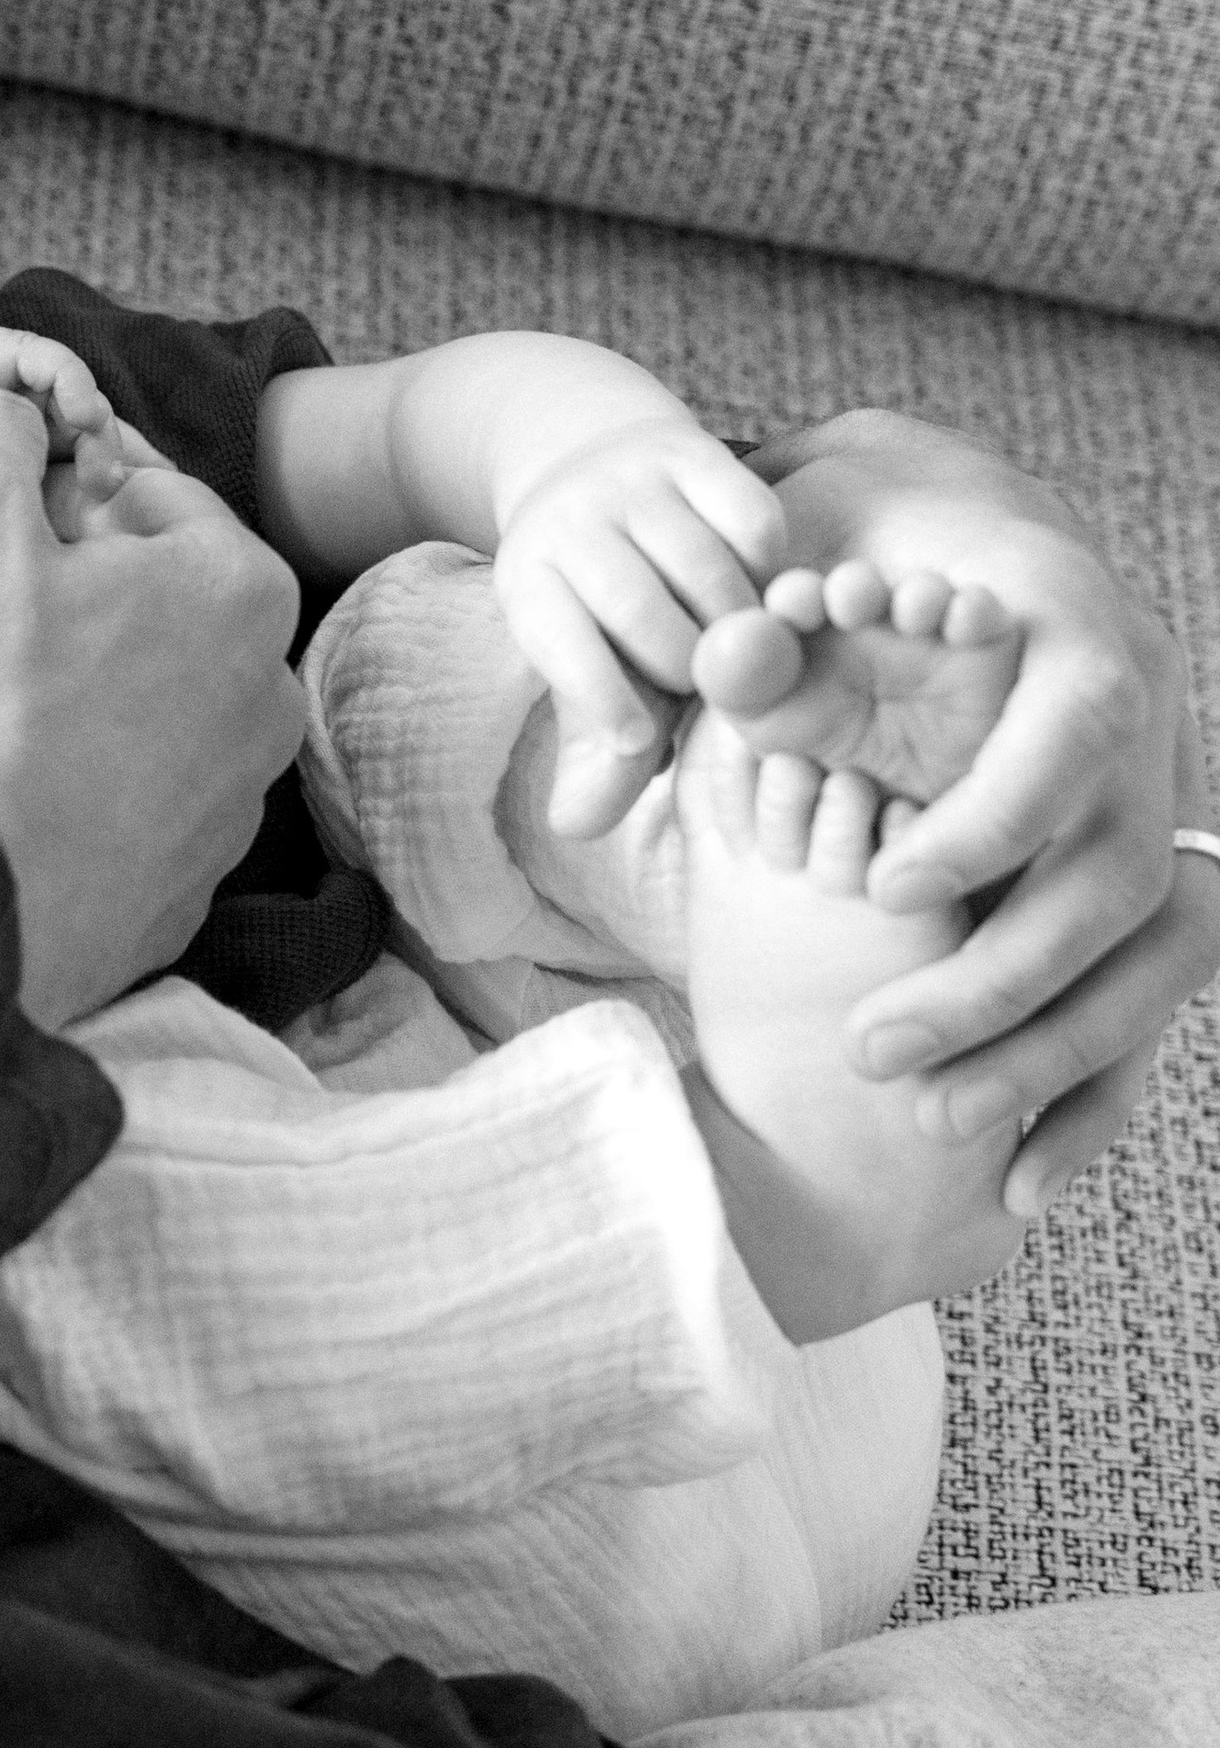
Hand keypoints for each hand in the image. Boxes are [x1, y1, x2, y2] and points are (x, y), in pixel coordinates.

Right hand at [0, 388, 303, 1027]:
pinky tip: (14, 785)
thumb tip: (7, 407)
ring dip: (85, 686)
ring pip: (153, 700)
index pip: (150, 493)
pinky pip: (136, 796)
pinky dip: (85, 781)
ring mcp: (238, 800)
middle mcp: (268, 694)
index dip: (59, 495)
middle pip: (161, 599)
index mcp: (240, 585)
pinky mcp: (192, 881)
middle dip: (82, 591)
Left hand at [491, 418, 784, 835]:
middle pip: (640, 612)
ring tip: (749, 650)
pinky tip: (764, 591)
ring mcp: (631, 480)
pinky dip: (769, 567)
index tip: (642, 740)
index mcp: (528, 581)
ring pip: (704, 568)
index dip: (604, 701)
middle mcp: (570, 522)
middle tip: (714, 689)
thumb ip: (597, 752)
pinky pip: (751, 520)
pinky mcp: (692, 451)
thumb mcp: (586, 668)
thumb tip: (576, 827)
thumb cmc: (600, 602)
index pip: (564, 647)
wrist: (592, 465)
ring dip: (741, 624)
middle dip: (688, 667)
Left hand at [749, 412, 1219, 1210]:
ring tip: (931, 1117)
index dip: (995, 817)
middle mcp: (1147, 737)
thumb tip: (585, 796)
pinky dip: (1087, 1102)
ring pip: (1151, 963)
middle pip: (1119, 877)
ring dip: (1049, 1053)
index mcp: (1077, 633)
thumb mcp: (801, 582)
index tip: (889, 888)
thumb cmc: (873, 565)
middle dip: (1001, 976)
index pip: (1075, 729)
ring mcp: (1163, 825)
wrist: (964, 560)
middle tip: (871, 1047)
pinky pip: (1146, 1016)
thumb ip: (723, 673)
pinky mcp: (1148, 907)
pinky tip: (1015, 1187)